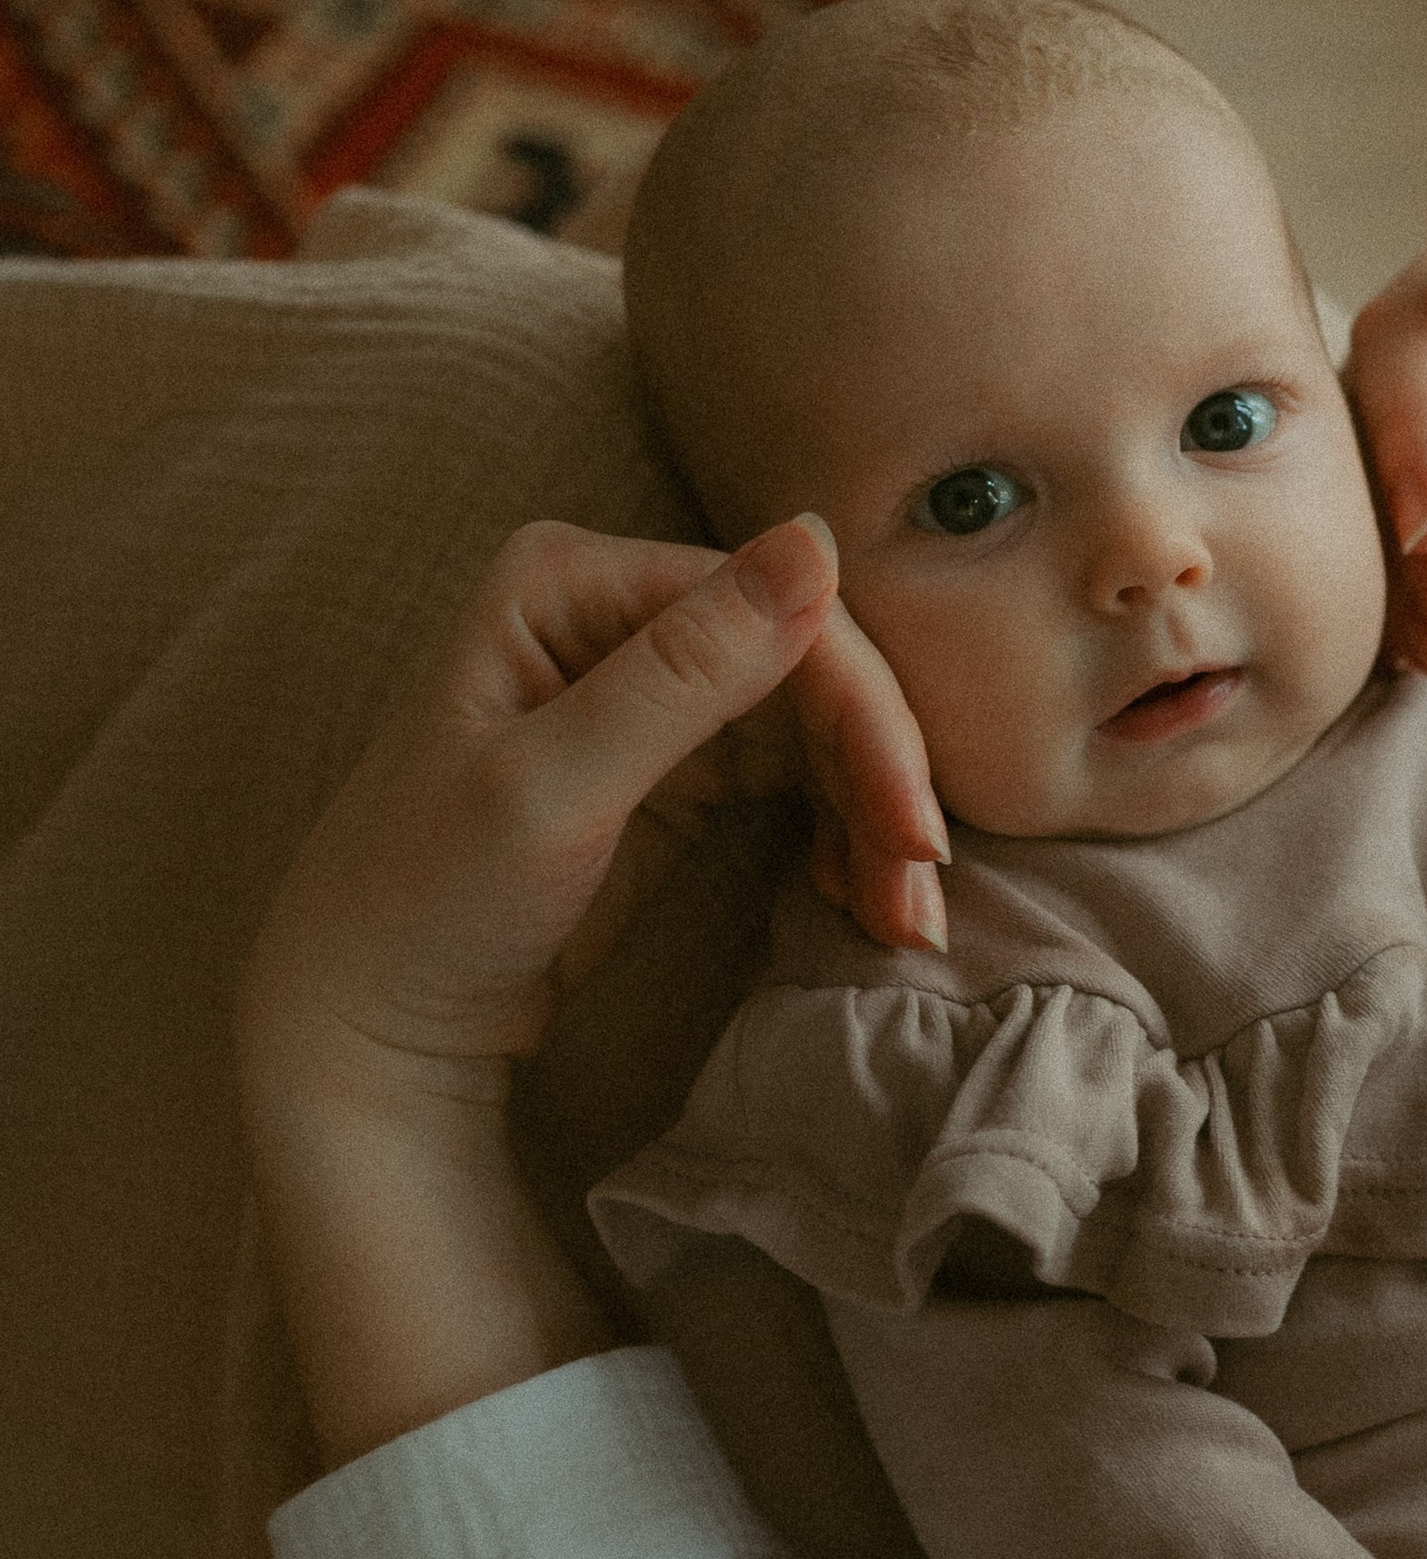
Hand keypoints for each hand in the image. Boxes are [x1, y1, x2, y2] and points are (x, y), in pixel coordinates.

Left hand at [239, 512, 941, 1107]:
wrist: (375, 1022)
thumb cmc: (426, 898)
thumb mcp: (552, 787)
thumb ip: (683, 671)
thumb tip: (818, 537)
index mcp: (574, 582)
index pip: (776, 614)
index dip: (863, 717)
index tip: (912, 834)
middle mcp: (622, 615)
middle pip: (812, 671)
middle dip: (880, 781)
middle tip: (920, 890)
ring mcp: (656, 691)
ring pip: (821, 734)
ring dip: (874, 823)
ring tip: (901, 925)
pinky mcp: (681, 768)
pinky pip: (800, 784)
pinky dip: (842, 842)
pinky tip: (855, 903)